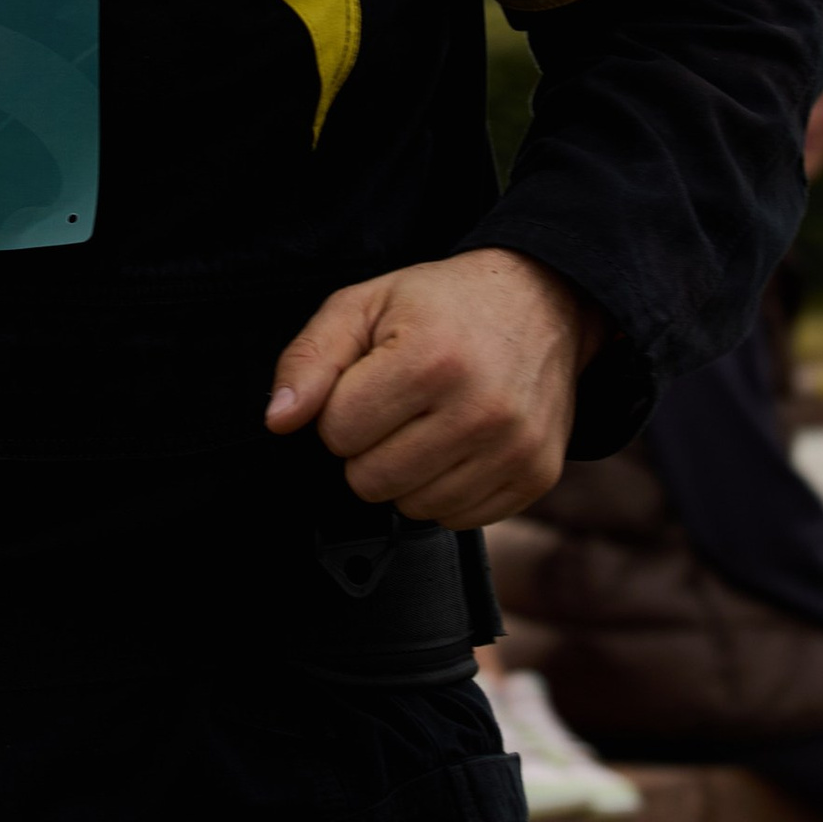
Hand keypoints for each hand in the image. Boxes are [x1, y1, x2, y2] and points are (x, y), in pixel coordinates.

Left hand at [266, 248, 601, 527]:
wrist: (544, 302)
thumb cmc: (444, 305)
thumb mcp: (364, 305)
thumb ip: (309, 359)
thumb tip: (278, 420)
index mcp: (429, 359)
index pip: (336, 433)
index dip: (341, 409)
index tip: (370, 383)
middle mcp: (479, 409)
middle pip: (369, 481)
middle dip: (369, 446)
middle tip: (398, 406)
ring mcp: (513, 448)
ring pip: (412, 507)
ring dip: (407, 473)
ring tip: (429, 423)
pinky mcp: (535, 475)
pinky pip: (457, 519)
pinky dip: (446, 489)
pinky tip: (459, 445)